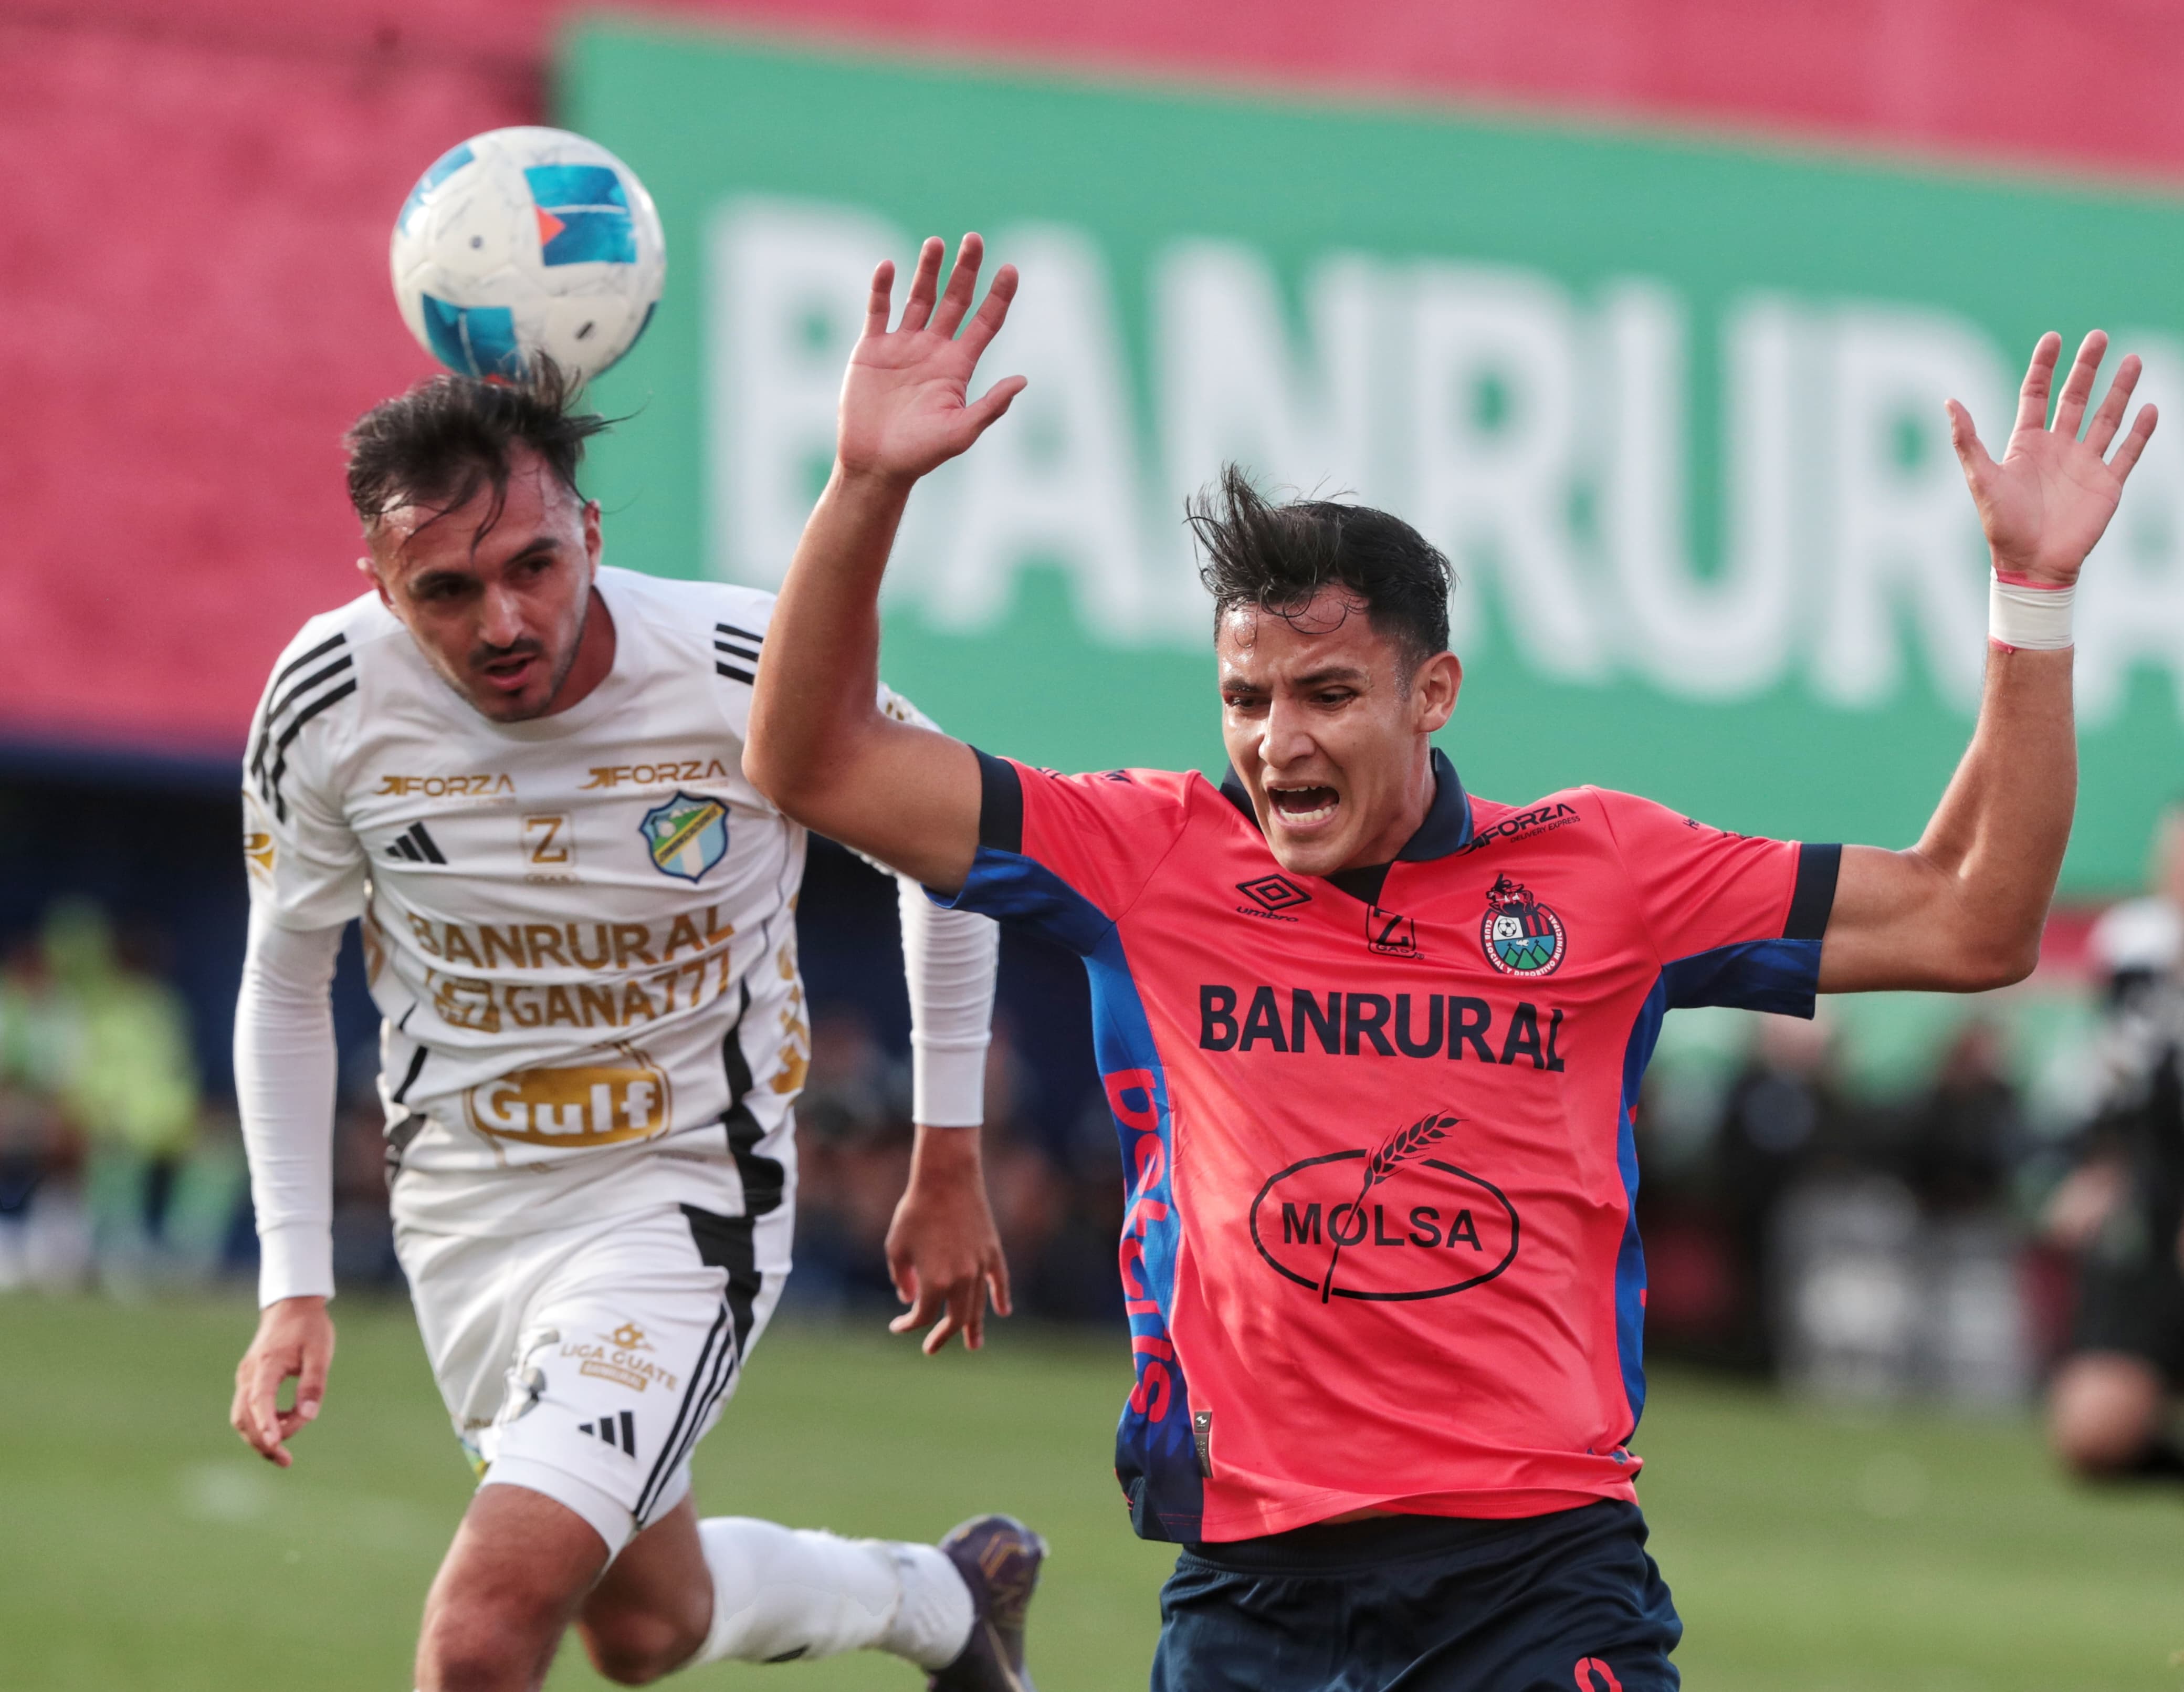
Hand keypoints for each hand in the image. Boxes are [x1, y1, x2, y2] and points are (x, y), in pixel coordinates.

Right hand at [231, 1295, 334, 1467]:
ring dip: (258, 1437)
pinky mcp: (248, 1380)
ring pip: (242, 1416)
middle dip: (262, 1441)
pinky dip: (261, 1424)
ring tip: (283, 1455)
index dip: (267, 1424)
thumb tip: (309, 1414)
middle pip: (245, 1416)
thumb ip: (314, 1383)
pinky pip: (248, 1409)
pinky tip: (284, 1427)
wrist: (292, 1306)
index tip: (276, 1444)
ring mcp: (245, 1377)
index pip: (261, 1399)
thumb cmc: (310, 1328)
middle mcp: (249, 1373)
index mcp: (267, 1364)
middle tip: (286, 1460)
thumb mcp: (320, 1352)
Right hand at [838, 234, 1025, 486]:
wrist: (875, 465)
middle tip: (974, 239)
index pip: (985, 322)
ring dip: (927, 270)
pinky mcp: (871, 349)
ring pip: (919, 297)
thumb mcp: (961, 432)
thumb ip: (991, 406)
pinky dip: (882, 288)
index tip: (1011, 269)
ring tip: (936, 243)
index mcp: (958, 366)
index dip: (999, 296)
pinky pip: (878, 310)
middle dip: (965, 270)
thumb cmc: (920, 455)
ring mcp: (902, 346)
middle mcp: (933, 349)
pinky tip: (889, 266)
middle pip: (955, 300)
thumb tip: (1023, 380)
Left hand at [885, 1125, 1012, 1353]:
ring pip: (978, 1306)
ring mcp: (980, 1267)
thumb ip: (902, 1278)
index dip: (908, 1325)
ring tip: (973, 1345)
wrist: (946, 1179)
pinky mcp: (992, 1251)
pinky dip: (1001, 1297)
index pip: (922, 1316)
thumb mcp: (896, 1247)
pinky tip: (1003, 1311)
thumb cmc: (914, 1211)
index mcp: (934, 1282)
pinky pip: (999, 1281)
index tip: (897, 1325)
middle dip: (943, 1336)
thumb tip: (909, 1298)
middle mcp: (960, 1280)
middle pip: (955, 1320)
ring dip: (974, 1327)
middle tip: (932, 1348)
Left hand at [1948, 329, 2156, 587]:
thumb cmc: (2002, 525)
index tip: (2054, 338)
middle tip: (2099, 336)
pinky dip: (2140, 431)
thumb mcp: (1980, 478)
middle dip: (2087, 367)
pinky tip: (2150, 408)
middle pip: (2075, 398)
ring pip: (2107, 417)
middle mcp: (2057, 448)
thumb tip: (1949, 402)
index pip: (2036, 394)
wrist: (2031, 563)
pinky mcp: (2107, 483)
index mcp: (2026, 444)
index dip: (2044, 366)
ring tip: (2132, 359)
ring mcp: (2084, 464)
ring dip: (2120, 390)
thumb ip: (1966, 441)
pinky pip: (2128, 451)